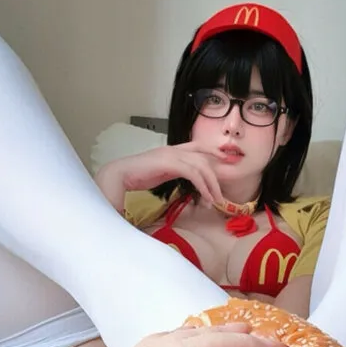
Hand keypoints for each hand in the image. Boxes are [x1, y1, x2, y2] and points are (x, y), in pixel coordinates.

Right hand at [96, 144, 224, 212]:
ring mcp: (171, 154)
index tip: (225, 160)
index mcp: (172, 149)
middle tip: (221, 194)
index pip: (198, 146)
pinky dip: (202, 185)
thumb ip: (175, 173)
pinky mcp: (168, 163)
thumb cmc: (137, 176)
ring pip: (201, 165)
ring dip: (211, 184)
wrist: (120, 175)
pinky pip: (192, 173)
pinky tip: (205, 197)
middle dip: (216, 175)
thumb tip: (187, 182)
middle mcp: (174, 149)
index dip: (213, 151)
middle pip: (203, 157)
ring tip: (215, 200)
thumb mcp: (161, 172)